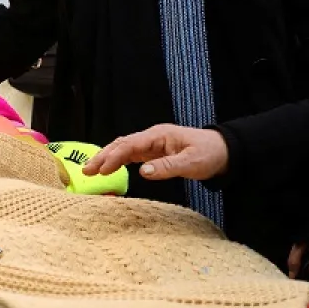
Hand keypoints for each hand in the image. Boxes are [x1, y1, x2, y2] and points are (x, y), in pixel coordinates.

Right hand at [81, 125, 229, 180]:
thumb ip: (167, 167)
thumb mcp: (191, 163)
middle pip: (121, 144)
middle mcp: (152, 137)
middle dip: (103, 156)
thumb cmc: (209, 154)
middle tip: (85, 170)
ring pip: (124, 149)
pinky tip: (108, 169)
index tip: (101, 170)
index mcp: (159, 135)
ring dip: (107, 158)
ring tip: (90, 170)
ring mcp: (152, 144)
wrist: (223, 151)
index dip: (113, 157)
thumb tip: (143, 172)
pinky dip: (118, 161)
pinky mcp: (154, 152)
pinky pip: (131, 155)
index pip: (130, 145)